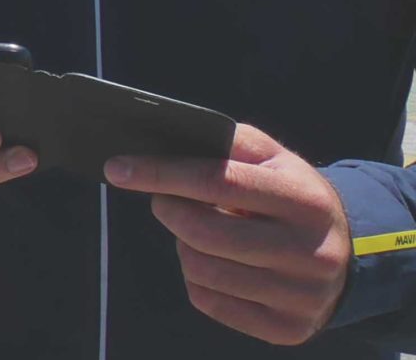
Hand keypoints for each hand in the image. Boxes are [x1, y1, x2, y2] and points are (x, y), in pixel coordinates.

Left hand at [107, 123, 350, 344]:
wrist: (351, 254)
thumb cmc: (291, 195)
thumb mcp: (273, 159)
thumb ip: (225, 142)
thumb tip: (161, 139)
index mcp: (305, 200)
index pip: (217, 181)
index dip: (161, 173)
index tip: (117, 168)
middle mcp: (311, 252)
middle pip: (203, 232)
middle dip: (168, 210)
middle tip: (165, 201)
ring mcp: (302, 296)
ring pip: (201, 269)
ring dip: (183, 245)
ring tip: (199, 231)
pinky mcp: (289, 328)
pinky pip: (209, 302)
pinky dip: (196, 278)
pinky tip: (217, 262)